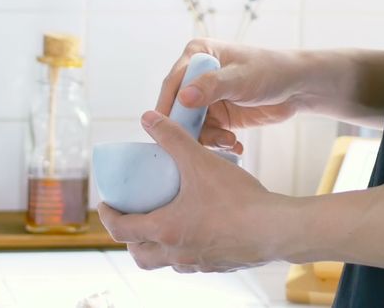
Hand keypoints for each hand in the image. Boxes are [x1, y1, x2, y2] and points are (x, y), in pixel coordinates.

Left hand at [98, 111, 293, 272]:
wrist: (276, 229)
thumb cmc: (237, 199)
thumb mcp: (199, 162)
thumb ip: (173, 138)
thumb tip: (148, 118)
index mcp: (165, 230)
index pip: (121, 230)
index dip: (108, 216)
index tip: (106, 205)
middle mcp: (176, 253)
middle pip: (139, 256)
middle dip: (130, 239)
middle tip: (132, 219)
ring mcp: (198, 263)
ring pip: (166, 263)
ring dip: (157, 247)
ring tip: (164, 225)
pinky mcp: (219, 266)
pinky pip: (193, 263)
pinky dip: (187, 250)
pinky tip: (200, 231)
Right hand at [158, 39, 306, 154]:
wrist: (297, 87)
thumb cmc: (270, 71)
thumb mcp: (240, 78)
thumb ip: (212, 86)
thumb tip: (183, 98)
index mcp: (198, 55)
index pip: (173, 83)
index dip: (167, 107)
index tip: (165, 130)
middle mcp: (197, 76)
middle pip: (178, 108)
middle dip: (187, 128)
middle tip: (200, 144)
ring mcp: (207, 98)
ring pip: (191, 125)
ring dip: (207, 138)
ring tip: (229, 142)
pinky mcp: (218, 116)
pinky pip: (208, 134)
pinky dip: (218, 143)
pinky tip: (235, 146)